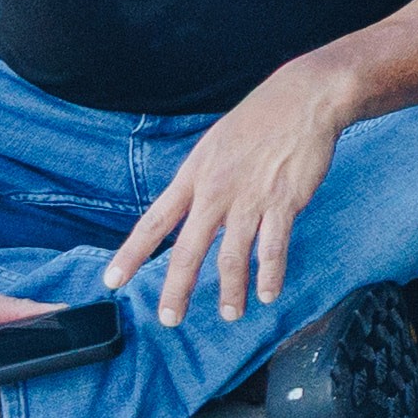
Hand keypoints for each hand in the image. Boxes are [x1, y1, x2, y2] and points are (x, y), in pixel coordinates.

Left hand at [103, 63, 350, 328]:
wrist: (304, 98)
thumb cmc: (261, 118)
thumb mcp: (215, 144)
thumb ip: (202, 180)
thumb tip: (193, 212)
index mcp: (195, 175)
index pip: (155, 222)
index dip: (132, 254)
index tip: (113, 281)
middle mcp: (216, 191)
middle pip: (188, 250)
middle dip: (177, 289)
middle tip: (170, 319)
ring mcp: (250, 198)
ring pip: (232, 257)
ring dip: (230, 291)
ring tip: (230, 313)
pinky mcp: (283, 202)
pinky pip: (273, 248)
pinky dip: (269, 274)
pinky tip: (268, 292)